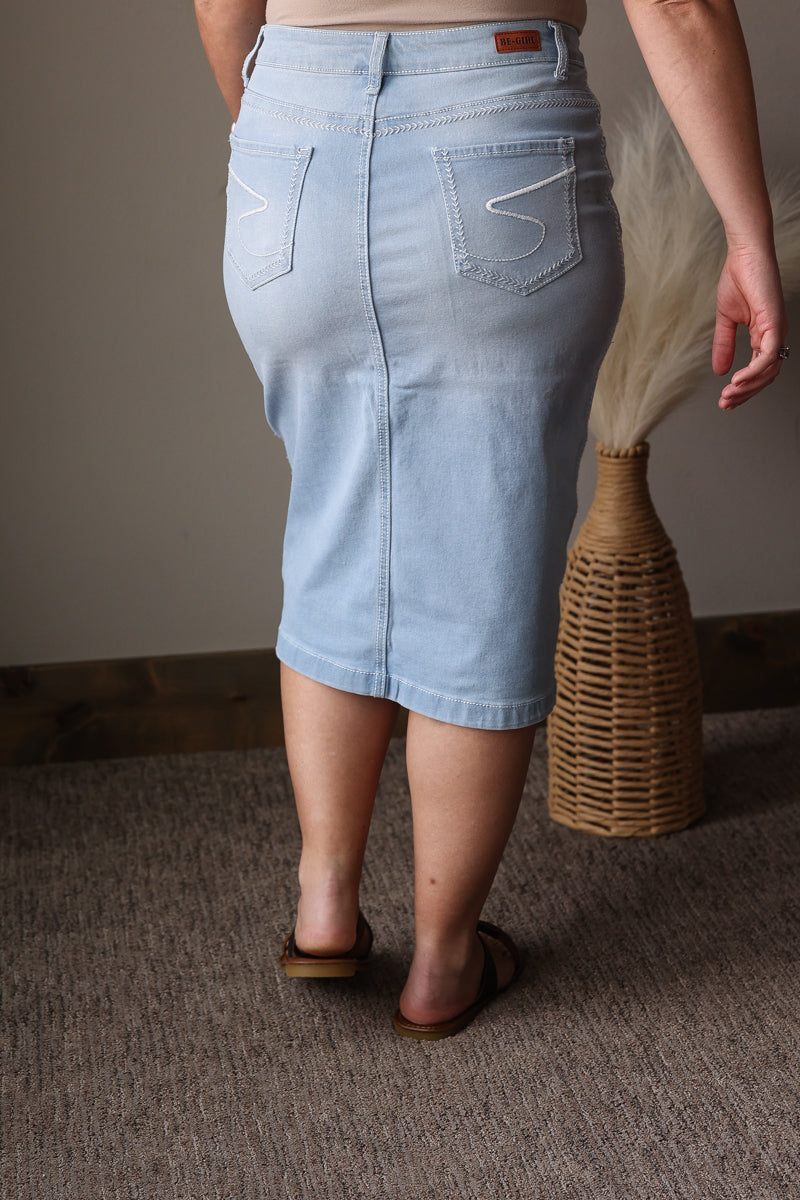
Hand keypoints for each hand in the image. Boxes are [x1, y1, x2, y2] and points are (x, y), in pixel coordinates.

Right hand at [713, 244, 788, 410]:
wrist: (744, 254)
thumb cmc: (738, 278)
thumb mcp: (726, 319)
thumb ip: (724, 345)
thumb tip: (720, 370)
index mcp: (765, 334)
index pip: (760, 371)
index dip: (744, 389)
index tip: (725, 401)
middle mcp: (775, 335)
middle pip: (766, 376)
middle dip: (745, 394)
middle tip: (725, 404)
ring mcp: (777, 329)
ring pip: (768, 370)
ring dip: (748, 387)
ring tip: (728, 395)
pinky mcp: (774, 322)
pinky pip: (767, 355)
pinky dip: (753, 371)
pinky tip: (736, 380)